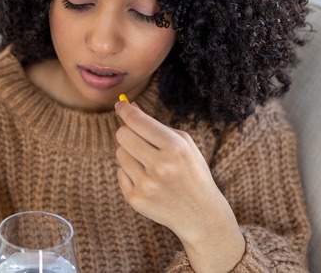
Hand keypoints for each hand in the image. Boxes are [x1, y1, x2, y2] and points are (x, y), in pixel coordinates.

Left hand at [114, 100, 244, 271]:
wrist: (201, 214)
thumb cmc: (191, 171)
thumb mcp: (183, 144)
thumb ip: (156, 124)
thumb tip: (129, 106)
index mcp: (175, 148)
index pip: (137, 121)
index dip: (124, 109)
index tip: (120, 104)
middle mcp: (160, 166)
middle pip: (122, 135)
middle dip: (127, 131)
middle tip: (136, 135)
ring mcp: (146, 185)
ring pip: (119, 153)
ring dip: (130, 153)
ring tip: (148, 163)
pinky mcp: (136, 200)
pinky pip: (120, 173)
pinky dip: (130, 173)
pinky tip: (148, 180)